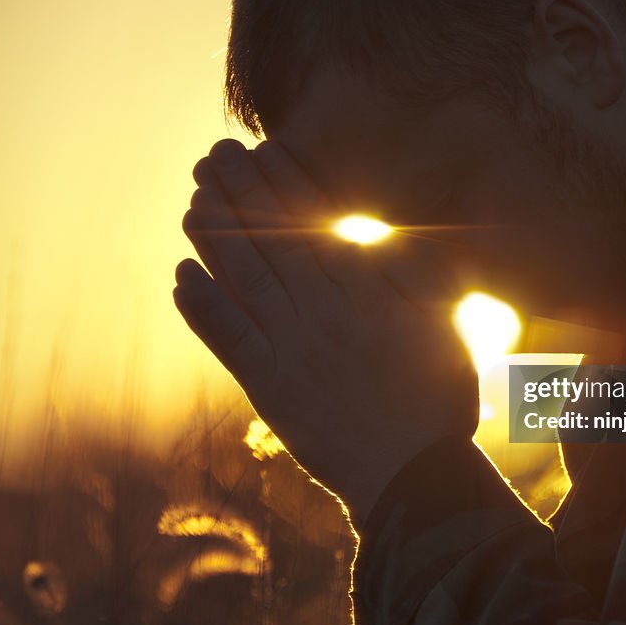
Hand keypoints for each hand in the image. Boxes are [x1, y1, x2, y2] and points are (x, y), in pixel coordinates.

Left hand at [174, 139, 478, 523]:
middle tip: (214, 157)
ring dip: (214, 238)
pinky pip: (228, 340)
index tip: (261, 150)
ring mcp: (290, 350)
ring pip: (244, 281)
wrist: (412, 474)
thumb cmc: (439, 397)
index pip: (314, 224)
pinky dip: (202, 307)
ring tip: (192, 200)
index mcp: (363, 292)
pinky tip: (181, 276)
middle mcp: (320, 312)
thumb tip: (370, 238)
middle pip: (272, 242)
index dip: (284, 184)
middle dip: (241, 193)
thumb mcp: (444, 324)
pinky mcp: (269, 388)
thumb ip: (409, 274)